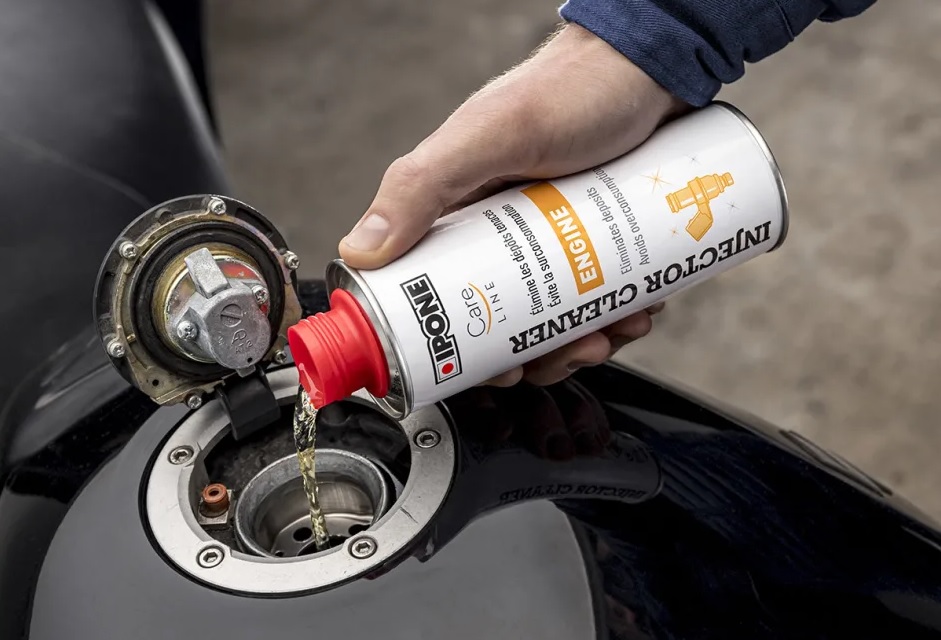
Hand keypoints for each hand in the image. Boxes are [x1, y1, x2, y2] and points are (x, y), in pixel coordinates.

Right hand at [340, 23, 687, 385]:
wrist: (651, 66)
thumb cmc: (570, 87)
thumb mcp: (491, 135)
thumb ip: (422, 183)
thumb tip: (360, 252)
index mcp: (457, 217)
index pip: (440, 297)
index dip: (461, 349)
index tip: (492, 368)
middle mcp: (503, 233)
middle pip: (507, 321)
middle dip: (539, 353)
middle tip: (568, 350)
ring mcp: (555, 238)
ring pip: (559, 316)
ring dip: (585, 340)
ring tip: (614, 329)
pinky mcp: (597, 240)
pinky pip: (602, 296)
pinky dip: (620, 316)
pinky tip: (637, 310)